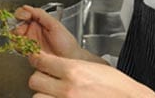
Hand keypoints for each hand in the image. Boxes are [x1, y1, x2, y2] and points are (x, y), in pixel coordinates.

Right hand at [14, 5, 83, 59]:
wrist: (70, 59)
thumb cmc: (67, 43)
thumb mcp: (55, 25)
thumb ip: (41, 15)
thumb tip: (27, 7)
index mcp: (39, 21)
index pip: (25, 13)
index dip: (22, 13)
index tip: (25, 16)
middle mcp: (33, 30)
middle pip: (17, 23)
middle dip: (17, 24)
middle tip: (21, 28)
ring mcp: (30, 41)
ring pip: (15, 35)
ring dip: (15, 34)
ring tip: (22, 36)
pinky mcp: (28, 52)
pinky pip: (18, 47)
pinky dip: (17, 45)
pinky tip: (23, 44)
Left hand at [28, 51, 154, 97]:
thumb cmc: (119, 88)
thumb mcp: (95, 69)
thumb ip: (72, 66)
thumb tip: (55, 65)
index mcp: (74, 71)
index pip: (41, 61)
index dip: (37, 60)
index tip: (37, 60)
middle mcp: (67, 89)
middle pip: (35, 80)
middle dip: (40, 80)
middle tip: (48, 80)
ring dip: (44, 95)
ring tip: (54, 94)